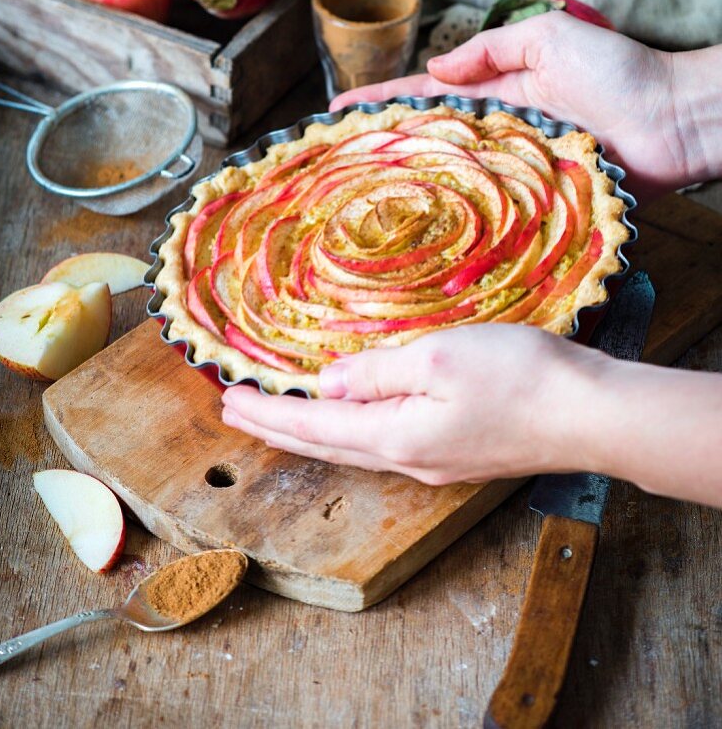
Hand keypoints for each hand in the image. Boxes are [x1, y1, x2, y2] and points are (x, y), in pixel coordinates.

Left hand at [221, 325, 597, 484]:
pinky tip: (352, 421)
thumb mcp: (437, 358)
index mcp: (396, 436)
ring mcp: (436, 462)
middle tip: (236, 413)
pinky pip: (384, 445)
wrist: (591, 415)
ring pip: (353, 448)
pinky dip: (348, 432)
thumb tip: (327, 385)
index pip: (313, 427)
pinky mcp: (459, 453)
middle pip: (325, 445)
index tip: (227, 399)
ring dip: (310, 432)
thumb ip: (377, 371)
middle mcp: (409, 459)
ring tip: (281, 418)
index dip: (268, 413)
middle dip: (278, 427)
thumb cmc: (520, 378)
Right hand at [332, 13, 692, 199]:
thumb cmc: (617, 71)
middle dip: (385, 150)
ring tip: (361, 204)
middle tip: (335, 169)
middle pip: (432, 141)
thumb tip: (436, 69)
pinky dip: (461, 220)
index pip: (428, 94)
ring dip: (412, 188)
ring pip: (453, 180)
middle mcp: (500, 132)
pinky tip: (426, 233)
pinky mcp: (537, 202)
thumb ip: (491, 49)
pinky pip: (492, 211)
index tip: (335, 113)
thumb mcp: (547, 39)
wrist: (673, 119)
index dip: (382, 101)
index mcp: (500, 89)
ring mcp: (516, 169)